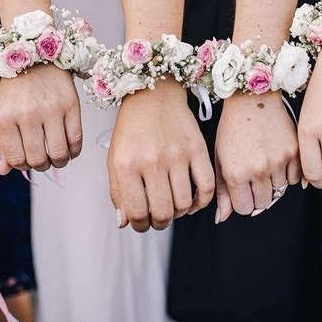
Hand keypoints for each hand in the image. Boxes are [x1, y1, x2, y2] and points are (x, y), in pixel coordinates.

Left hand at [0, 65, 81, 173]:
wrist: (39, 59)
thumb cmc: (18, 88)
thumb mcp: (2, 112)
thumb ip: (2, 142)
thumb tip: (5, 170)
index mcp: (6, 117)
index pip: (15, 158)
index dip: (23, 166)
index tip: (28, 162)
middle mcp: (28, 115)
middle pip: (38, 159)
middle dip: (42, 166)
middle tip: (45, 161)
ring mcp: (52, 110)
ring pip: (59, 153)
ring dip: (59, 162)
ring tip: (59, 158)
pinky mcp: (72, 106)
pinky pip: (76, 139)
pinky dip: (74, 151)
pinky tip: (71, 150)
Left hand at [107, 80, 214, 232]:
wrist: (154, 96)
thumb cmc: (132, 128)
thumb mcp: (115, 158)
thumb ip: (117, 191)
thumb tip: (125, 222)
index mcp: (127, 164)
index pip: (136, 212)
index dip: (138, 225)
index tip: (141, 223)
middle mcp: (152, 160)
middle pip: (163, 212)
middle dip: (159, 223)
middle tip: (158, 219)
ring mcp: (177, 155)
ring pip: (184, 204)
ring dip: (179, 213)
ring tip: (174, 207)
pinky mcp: (197, 149)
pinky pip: (206, 186)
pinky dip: (201, 201)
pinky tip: (193, 202)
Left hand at [215, 92, 300, 222]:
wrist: (252, 99)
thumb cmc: (232, 127)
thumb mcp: (220, 158)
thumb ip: (222, 191)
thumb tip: (222, 218)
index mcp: (236, 172)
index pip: (244, 209)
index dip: (242, 201)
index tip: (242, 190)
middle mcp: (258, 169)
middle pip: (264, 203)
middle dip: (258, 194)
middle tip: (254, 177)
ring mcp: (279, 161)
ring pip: (280, 190)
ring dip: (273, 182)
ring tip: (264, 161)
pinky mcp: (295, 152)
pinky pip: (296, 177)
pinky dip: (289, 172)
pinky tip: (278, 157)